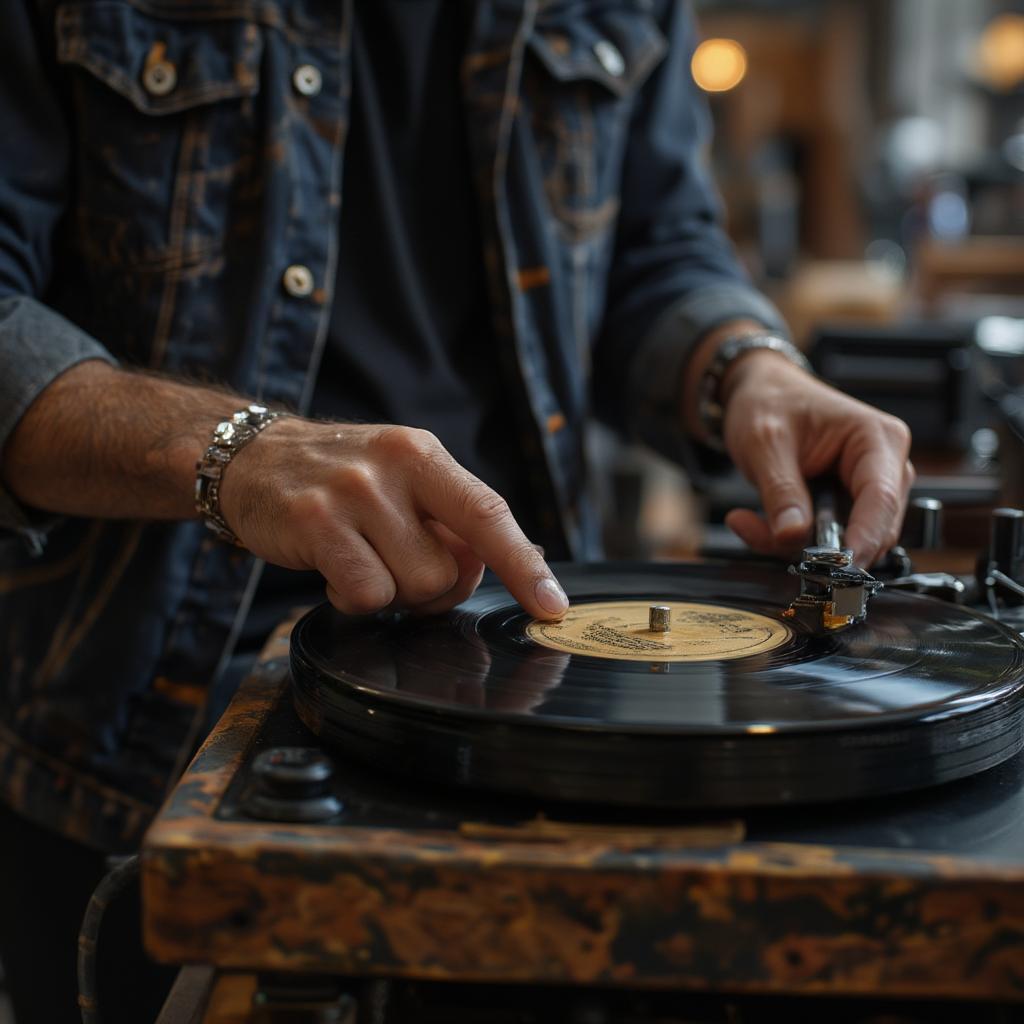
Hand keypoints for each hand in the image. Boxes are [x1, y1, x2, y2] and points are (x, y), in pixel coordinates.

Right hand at [219, 419, 568, 618]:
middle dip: (430, 587)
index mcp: (424, 455)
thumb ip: (453, 516)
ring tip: (361, 560)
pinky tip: (334, 571)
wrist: (252, 458)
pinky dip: (354, 599)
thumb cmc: (341, 478)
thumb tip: (524, 556)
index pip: (489, 513)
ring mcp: (352, 493)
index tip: (552, 607)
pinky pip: (364, 595)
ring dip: (390, 593)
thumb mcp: (404, 477)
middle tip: (397, 564)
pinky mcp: (314, 522)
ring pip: (410, 587)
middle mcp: (392, 467)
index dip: (525, 565)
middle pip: (448, 571)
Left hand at [720, 352, 913, 566]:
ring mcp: (869, 489)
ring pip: (846, 542)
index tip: (840, 566)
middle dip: (819, 544)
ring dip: (797, 543)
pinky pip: (826, 540)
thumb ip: (780, 491)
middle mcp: (884, 466)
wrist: (760, 393)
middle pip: (870, 529)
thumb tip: (793, 536)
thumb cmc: (769, 402)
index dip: (863, 537)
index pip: (881, 498)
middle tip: (767, 536)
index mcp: (877, 439)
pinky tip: (758, 522)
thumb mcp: (764, 443)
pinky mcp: (848, 506)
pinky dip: (790, 540)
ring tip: (752, 521)